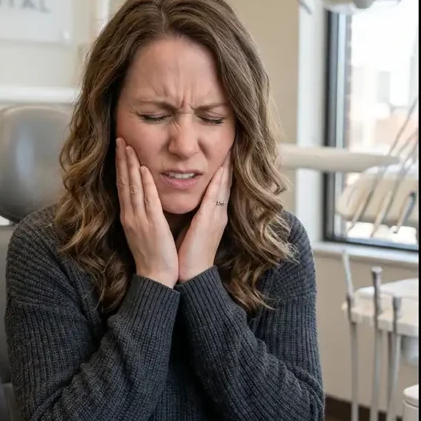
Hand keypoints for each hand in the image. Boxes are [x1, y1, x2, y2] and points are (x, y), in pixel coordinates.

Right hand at [116, 138, 178, 287]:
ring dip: (130, 166)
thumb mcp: (143, 231)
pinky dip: (144, 184)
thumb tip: (144, 199)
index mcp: (129, 217)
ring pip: (132, 187)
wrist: (156, 277)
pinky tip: (143, 170)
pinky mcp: (152, 225)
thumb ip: (142, 214)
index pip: (122, 186)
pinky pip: (148, 201)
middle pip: (123, 182)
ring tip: (128, 146)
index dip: (121, 166)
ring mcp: (140, 220)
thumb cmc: (153, 255)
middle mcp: (130, 216)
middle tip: (120, 139)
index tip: (121, 149)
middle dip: (122, 160)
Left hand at [177, 157, 230, 282]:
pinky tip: (219, 169)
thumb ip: (196, 215)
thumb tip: (192, 203)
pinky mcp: (210, 222)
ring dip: (224, 167)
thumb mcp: (194, 229)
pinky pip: (214, 197)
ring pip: (223, 186)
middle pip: (226, 183)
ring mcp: (216, 217)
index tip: (224, 153)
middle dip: (228, 164)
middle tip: (231, 144)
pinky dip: (217, 182)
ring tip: (228, 150)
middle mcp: (218, 213)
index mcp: (214, 215)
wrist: (192, 276)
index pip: (221, 187)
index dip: (223, 170)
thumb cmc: (189, 255)